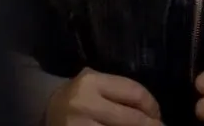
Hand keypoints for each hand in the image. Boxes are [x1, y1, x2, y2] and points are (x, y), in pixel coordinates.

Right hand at [45, 67, 162, 125]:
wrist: (45, 109)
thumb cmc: (79, 97)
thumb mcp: (97, 84)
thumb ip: (120, 92)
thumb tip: (153, 113)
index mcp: (92, 82)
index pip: (134, 93)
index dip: (152, 106)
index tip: (158, 115)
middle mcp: (84, 103)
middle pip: (131, 118)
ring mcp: (78, 125)